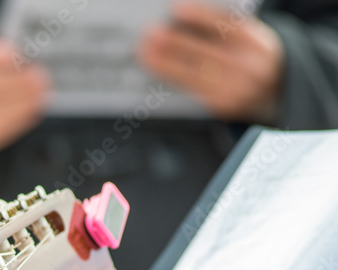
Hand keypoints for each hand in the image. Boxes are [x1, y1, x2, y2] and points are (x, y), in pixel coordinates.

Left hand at [138, 3, 283, 122]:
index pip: (229, 26)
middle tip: (151, 34)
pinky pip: (193, 91)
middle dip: (176, 43)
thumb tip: (182, 18)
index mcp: (260, 44)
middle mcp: (252, 69)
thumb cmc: (253, 56)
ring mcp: (238, 91)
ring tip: (146, 53)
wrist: (277, 90)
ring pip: (197, 75)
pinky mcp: (223, 107)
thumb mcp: (248, 37)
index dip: (201, 17)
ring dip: (167, 64)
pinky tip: (157, 69)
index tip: (176, 9)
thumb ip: (224, 27)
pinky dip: (172, 79)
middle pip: (208, 54)